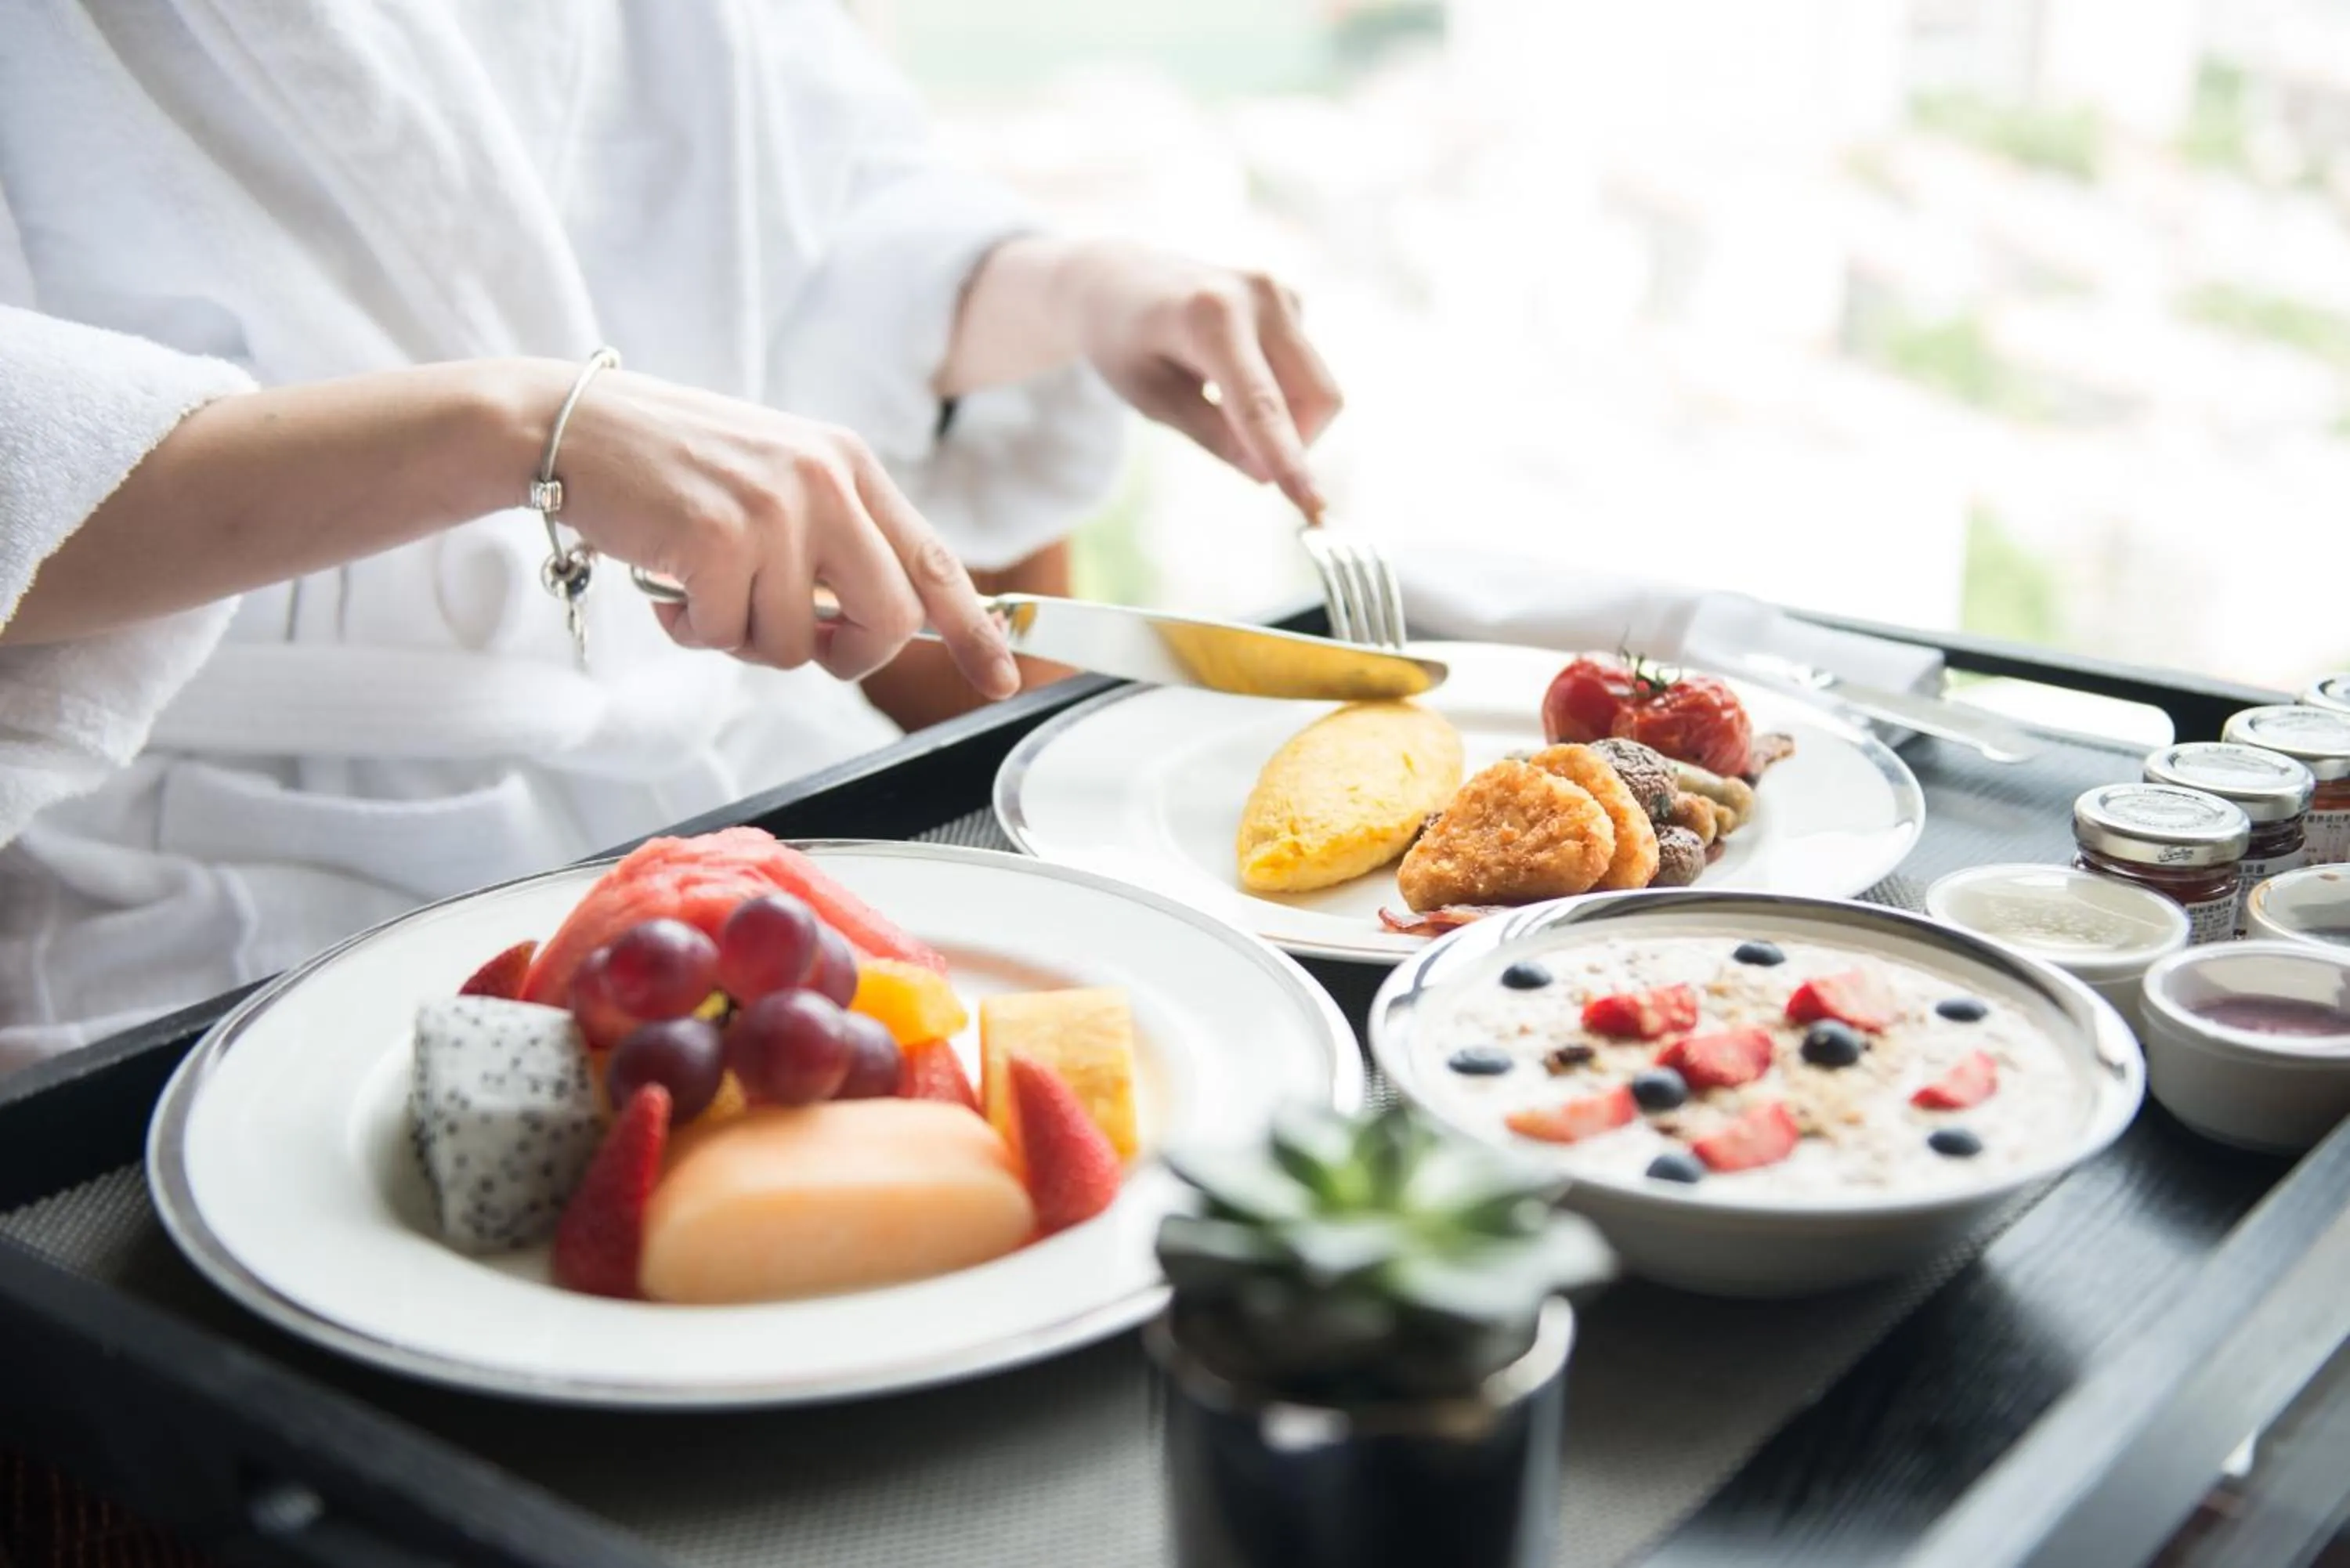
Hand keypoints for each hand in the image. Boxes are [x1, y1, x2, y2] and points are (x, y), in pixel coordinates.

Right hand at [552, 369, 1018, 697]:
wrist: (569, 428)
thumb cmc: (670, 465)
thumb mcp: (774, 481)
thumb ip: (832, 541)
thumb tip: (875, 624)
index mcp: (848, 464)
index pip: (933, 560)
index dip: (974, 628)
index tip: (1003, 675)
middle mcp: (825, 480)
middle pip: (886, 620)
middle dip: (843, 655)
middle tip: (795, 640)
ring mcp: (775, 508)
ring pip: (795, 644)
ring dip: (742, 637)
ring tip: (702, 585)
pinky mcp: (719, 539)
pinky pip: (730, 636)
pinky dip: (693, 629)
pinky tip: (667, 582)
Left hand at [1062, 243, 1343, 514]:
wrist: (1117, 279)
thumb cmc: (1123, 342)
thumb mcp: (1150, 399)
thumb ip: (1211, 434)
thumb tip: (1268, 473)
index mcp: (1208, 317)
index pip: (1260, 404)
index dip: (1287, 458)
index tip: (1313, 507)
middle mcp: (1257, 295)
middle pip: (1316, 396)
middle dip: (1295, 443)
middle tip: (1242, 456)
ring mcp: (1281, 293)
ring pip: (1317, 389)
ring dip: (1286, 421)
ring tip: (1219, 402)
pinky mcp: (1291, 301)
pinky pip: (1304, 372)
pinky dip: (1280, 394)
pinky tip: (1228, 375)